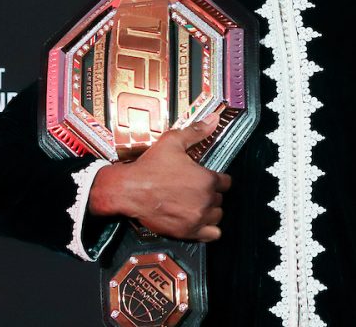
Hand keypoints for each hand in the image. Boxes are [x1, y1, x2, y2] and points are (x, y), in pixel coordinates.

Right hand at [88, 112, 231, 241]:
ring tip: (196, 204)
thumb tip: (213, 120)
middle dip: (210, 194)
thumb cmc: (149, 167)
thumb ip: (196, 132)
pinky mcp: (187, 231)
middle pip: (220, 199)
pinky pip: (211, 235)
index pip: (226, 182)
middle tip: (196, 190)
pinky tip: (198, 220)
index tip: (208, 178)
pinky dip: (208, 229)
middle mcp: (205, 200)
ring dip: (209, 210)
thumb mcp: (172, 142)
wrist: (128, 190)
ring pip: (216, 216)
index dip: (217, 179)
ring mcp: (197, 217)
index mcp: (206, 179)